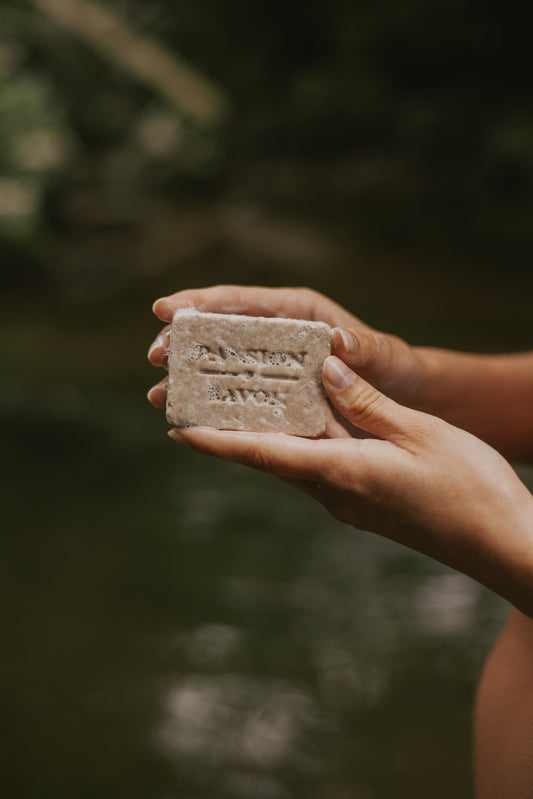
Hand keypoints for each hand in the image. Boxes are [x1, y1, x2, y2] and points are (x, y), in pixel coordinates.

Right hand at [147, 285, 426, 410]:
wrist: (400, 395)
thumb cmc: (392, 367)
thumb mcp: (383, 355)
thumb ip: (365, 349)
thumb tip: (338, 342)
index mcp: (299, 312)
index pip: (243, 300)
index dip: (201, 301)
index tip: (165, 308)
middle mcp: (279, 332)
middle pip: (220, 330)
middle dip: (183, 342)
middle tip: (156, 358)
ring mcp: (273, 363)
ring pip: (220, 363)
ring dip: (189, 377)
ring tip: (159, 396)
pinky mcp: (274, 390)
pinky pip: (236, 392)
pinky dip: (211, 401)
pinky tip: (189, 415)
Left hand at [167, 355, 532, 616]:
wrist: (502, 545)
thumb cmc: (468, 489)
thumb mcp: (420, 433)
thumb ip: (367, 404)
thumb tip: (325, 375)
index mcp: (341, 474)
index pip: (262, 454)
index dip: (216, 442)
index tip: (175, 429)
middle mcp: (334, 493)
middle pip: (270, 457)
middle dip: (231, 432)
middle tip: (198, 403)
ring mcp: (349, 501)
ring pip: (295, 461)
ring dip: (265, 435)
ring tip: (242, 400)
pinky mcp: (365, 502)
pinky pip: (322, 466)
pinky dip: (302, 441)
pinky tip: (305, 418)